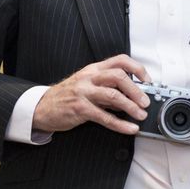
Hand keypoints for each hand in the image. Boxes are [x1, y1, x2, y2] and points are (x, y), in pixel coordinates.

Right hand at [33, 54, 150, 134]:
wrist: (42, 107)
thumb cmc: (68, 95)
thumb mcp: (88, 84)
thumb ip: (108, 87)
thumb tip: (133, 95)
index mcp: (94, 69)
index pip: (120, 60)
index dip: (137, 68)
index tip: (147, 80)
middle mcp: (89, 78)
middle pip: (119, 77)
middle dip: (136, 90)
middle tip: (146, 102)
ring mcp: (84, 92)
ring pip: (113, 95)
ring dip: (131, 106)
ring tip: (141, 115)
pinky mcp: (79, 109)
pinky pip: (104, 117)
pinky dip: (120, 124)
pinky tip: (129, 128)